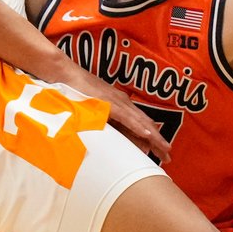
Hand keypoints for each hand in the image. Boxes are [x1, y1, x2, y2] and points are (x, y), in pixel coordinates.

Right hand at [54, 58, 171, 161]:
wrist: (64, 74)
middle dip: (158, 141)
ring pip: (140, 122)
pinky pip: (126, 117)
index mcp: (120, 105)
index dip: (152, 138)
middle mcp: (123, 103)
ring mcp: (117, 102)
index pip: (141, 124)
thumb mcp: (93, 111)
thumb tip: (112, 137)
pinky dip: (138, 126)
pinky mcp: (109, 103)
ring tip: (164, 150)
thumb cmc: (76, 92)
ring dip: (153, 136)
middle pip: (145, 124)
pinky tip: (147, 135)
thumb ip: (104, 122)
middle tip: (168, 157)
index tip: (161, 153)